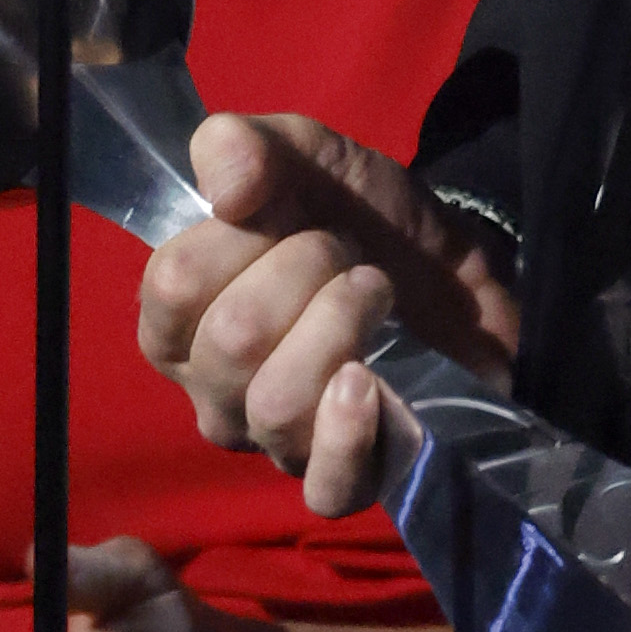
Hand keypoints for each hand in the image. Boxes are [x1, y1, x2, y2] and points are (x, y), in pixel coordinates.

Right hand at [138, 113, 517, 516]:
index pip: (171, 285)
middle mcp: (214, 393)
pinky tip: (370, 382)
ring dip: (341, 324)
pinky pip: (323, 485)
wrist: (458, 273)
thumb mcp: (307, 160)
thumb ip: (245, 146)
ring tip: (375, 293)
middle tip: (346, 253)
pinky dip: (346, 432)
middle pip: (231, 339)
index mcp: (184, 321)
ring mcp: (275, 443)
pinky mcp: (343, 479)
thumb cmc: (364, 223)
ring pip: (276, 402)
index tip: (289, 216)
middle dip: (305, 268)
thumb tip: (225, 184)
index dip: (240, 235)